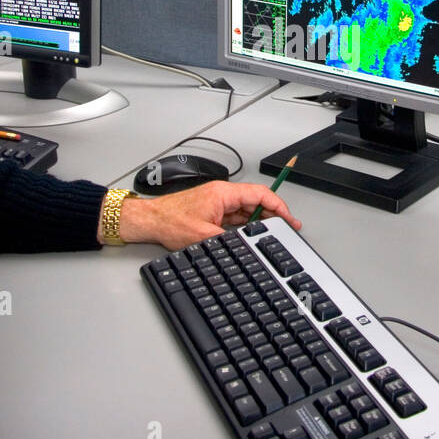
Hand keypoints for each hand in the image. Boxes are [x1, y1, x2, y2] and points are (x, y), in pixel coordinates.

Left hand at [105, 181, 302, 250]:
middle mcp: (222, 194)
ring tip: (271, 233)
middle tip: (286, 227)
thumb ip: (230, 240)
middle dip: (272, 214)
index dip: (278, 205)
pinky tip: (250, 235)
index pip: (259, 194)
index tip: (288, 218)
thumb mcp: (204, 236)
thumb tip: (248, 245)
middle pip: (255, 201)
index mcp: (223, 193)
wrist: (150, 221)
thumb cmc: (169, 221)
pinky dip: (245, 225)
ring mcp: (217, 202)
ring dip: (258, 221)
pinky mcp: (212, 211)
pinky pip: (235, 216)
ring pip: (246, 209)